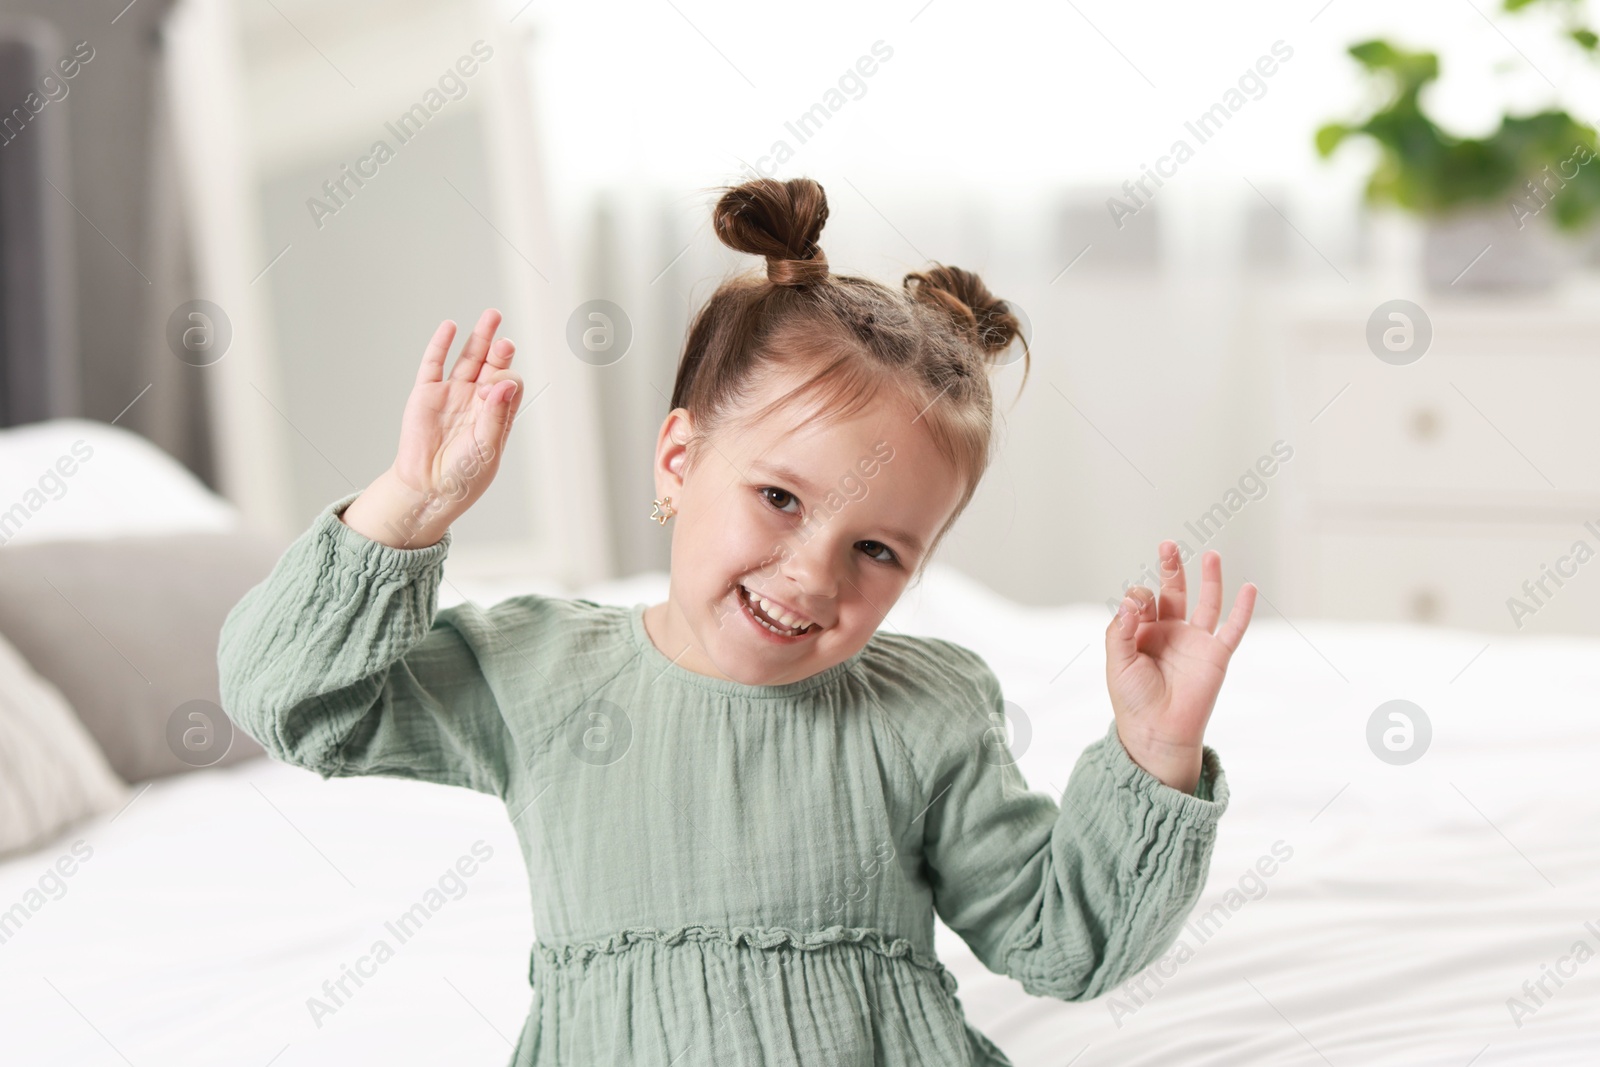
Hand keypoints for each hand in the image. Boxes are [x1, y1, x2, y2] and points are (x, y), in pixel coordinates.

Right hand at [340, 309, 523, 547]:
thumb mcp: (487, 447)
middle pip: (492, 365)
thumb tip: (505, 383)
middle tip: (504, 341)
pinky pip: (433, 364)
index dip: (504, 381)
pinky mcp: (425, 394)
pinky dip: (441, 345)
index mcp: (496, 413)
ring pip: (468, 358)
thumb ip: (496, 414)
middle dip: (500, 351)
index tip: (493, 392)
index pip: (508, 384)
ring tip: (491, 316)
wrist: (427, 488)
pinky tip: (450, 327)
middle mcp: (475, 400)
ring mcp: (451, 394)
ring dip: (479, 338)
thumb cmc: (463, 475)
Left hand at [1104, 542, 1255, 793]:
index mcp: (1143, 633)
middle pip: (1173, 592)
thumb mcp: (1117, 662)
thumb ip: (1120, 630)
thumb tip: (1132, 598)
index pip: (1142, 601)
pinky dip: (1242, 609)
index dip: (1138, 598)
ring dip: (1208, 579)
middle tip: (1168, 545)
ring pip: (1206, 603)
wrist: (1157, 732)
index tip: (1135, 608)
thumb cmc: (1133, 700)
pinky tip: (1249, 588)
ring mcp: (1195, 642)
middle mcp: (1170, 633)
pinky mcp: (1216, 655)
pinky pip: (1233, 628)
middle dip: (1171, 569)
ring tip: (1210, 554)